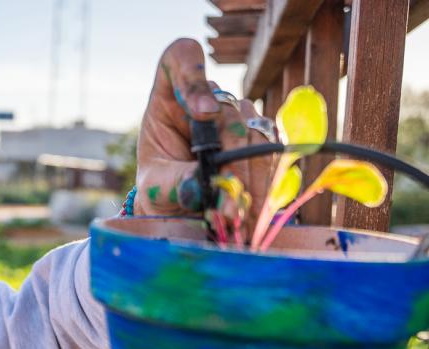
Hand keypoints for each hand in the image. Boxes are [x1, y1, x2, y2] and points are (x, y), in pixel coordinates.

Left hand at [135, 38, 272, 229]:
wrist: (180, 209)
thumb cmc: (160, 189)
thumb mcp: (157, 187)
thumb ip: (177, 183)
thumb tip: (206, 183)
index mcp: (169, 96)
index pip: (181, 57)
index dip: (192, 75)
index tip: (201, 112)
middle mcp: (206, 98)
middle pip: (227, 109)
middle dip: (230, 156)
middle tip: (229, 193)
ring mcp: (235, 116)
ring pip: (253, 130)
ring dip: (249, 174)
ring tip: (238, 212)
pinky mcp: (258, 137)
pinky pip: (272, 148)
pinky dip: (264, 178)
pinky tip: (253, 205)